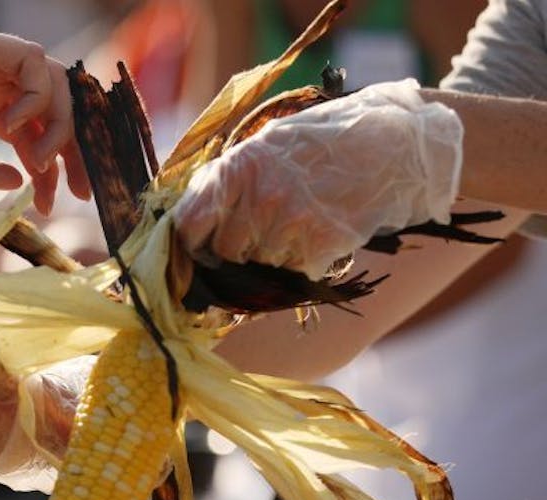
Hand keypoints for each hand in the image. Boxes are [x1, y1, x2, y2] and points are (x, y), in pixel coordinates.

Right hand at [0, 15, 88, 214]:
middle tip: (81, 191)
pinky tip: (14, 127)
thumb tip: (15, 184)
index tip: (50, 204)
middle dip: (76, 150)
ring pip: (55, 84)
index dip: (49, 168)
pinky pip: (31, 63)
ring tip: (40, 162)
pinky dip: (36, 96)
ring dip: (60, 126)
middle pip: (56, 108)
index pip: (33, 131)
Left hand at [173, 79, 462, 277]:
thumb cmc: (327, 142)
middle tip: (260, 236)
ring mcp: (291, 224)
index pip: (188, 225)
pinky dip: (303, 263)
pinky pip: (294, 272)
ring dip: (273, 257)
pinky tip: (320, 234)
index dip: (188, 245)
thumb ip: (228, 180)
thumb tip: (188, 224)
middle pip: (223, 254)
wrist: (397, 143)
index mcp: (239, 168)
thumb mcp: (269, 143)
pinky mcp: (321, 246)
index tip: (195, 251)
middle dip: (234, 254)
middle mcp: (260, 197)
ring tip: (298, 226)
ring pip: (259, 266)